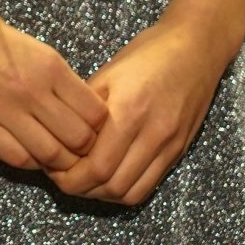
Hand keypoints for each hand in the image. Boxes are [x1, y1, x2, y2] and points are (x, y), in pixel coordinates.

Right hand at [0, 9, 107, 172]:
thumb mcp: (37, 51)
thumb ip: (61, 82)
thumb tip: (80, 115)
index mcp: (52, 69)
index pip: (97, 115)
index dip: (99, 130)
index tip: (88, 131)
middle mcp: (34, 92)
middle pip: (80, 140)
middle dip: (81, 150)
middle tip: (72, 150)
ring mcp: (7, 111)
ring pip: (53, 155)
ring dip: (56, 161)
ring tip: (50, 156)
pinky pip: (19, 158)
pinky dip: (30, 161)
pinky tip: (26, 152)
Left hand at [48, 18, 228, 204]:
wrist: (195, 50)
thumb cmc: (146, 55)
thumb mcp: (106, 73)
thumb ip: (83, 108)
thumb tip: (57, 136)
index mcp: (129, 113)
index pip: (96, 167)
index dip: (68, 176)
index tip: (49, 167)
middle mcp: (152, 135)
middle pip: (111, 186)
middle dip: (80, 188)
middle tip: (60, 176)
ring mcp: (169, 147)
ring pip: (131, 193)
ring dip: (101, 194)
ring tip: (81, 179)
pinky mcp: (178, 152)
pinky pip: (149, 186)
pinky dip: (124, 191)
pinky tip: (107, 178)